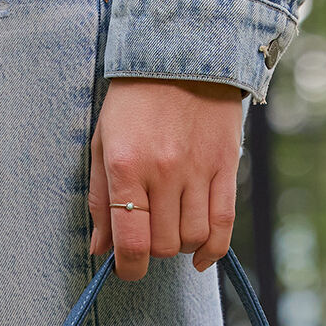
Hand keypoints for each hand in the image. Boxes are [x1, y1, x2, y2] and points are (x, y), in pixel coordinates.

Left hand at [88, 78, 243, 281]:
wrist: (182, 55)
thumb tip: (99, 250)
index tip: (126, 269)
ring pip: (193, 238)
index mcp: (126, 167)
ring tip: (171, 230)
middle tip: (147, 236)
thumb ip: (99, 199)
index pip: (131, 241)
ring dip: (181, 247)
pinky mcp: (225, 166)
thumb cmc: (132, 102)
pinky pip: (224, 223)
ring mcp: (198, 170)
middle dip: (153, 252)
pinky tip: (201, 255)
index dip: (127, 268)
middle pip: (164, 245)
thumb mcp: (102, 143)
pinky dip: (213, 249)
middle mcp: (163, 172)